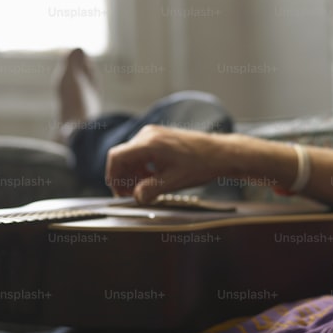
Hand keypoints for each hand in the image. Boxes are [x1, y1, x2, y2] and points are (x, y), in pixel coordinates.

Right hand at [105, 125, 233, 203]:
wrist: (219, 153)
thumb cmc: (200, 164)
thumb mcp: (173, 182)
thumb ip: (150, 190)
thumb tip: (136, 198)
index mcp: (149, 143)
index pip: (116, 157)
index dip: (113, 176)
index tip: (118, 191)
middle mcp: (148, 135)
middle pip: (123, 157)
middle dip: (124, 178)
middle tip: (132, 195)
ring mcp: (154, 134)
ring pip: (131, 155)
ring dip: (133, 173)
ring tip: (144, 189)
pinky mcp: (159, 137)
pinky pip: (142, 152)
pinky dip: (142, 167)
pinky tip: (152, 178)